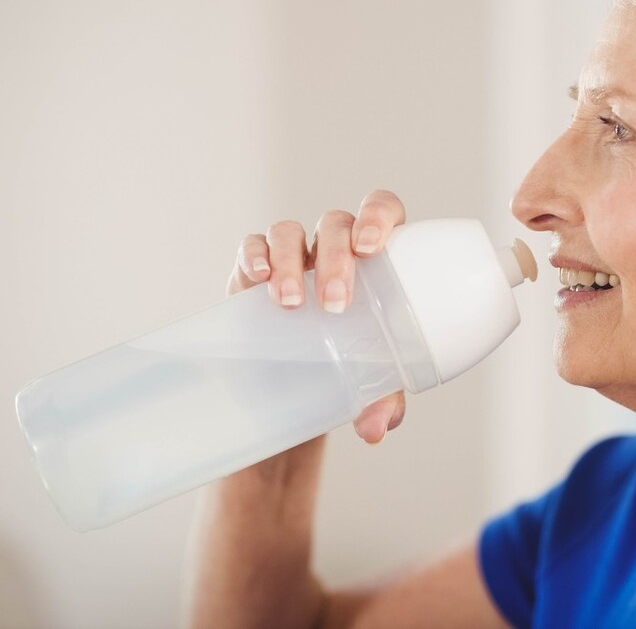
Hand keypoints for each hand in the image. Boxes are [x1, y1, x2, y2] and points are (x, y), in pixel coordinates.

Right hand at [227, 190, 407, 444]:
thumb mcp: (373, 382)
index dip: (377, 215)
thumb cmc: (353, 368)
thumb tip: (376, 426)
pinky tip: (257, 277)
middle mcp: (335, 248)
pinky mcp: (254, 270)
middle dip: (335, 256)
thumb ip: (383, 398)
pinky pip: (252, 245)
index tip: (371, 248)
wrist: (301, 387)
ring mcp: (294, 256)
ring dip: (291, 260)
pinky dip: (255, 254)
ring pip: (291, 231)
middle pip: (336, 224)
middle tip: (334, 303)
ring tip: (290, 302)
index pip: (382, 210)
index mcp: (378, 257)